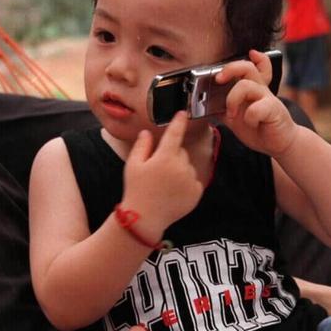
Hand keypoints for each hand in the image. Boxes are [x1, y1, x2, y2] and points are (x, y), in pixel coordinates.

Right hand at [122, 112, 203, 235]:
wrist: (145, 218)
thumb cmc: (136, 189)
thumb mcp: (133, 165)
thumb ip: (142, 146)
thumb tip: (147, 132)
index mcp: (165, 157)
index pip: (175, 133)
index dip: (179, 121)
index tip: (183, 112)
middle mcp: (182, 166)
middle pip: (180, 151)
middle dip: (171, 155)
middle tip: (157, 170)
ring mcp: (191, 179)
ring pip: (188, 166)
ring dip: (179, 170)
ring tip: (164, 184)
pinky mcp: (197, 191)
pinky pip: (194, 180)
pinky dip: (186, 183)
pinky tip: (173, 192)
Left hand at [215, 49, 297, 157]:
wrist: (281, 143)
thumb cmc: (260, 129)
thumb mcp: (236, 119)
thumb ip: (223, 110)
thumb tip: (206, 106)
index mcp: (251, 89)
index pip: (247, 66)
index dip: (237, 62)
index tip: (224, 67)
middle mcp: (260, 89)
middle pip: (247, 67)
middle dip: (230, 69)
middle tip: (218, 80)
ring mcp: (267, 98)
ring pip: (246, 85)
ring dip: (233, 99)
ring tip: (232, 114)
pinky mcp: (273, 109)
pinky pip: (257, 108)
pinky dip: (249, 117)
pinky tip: (251, 124)